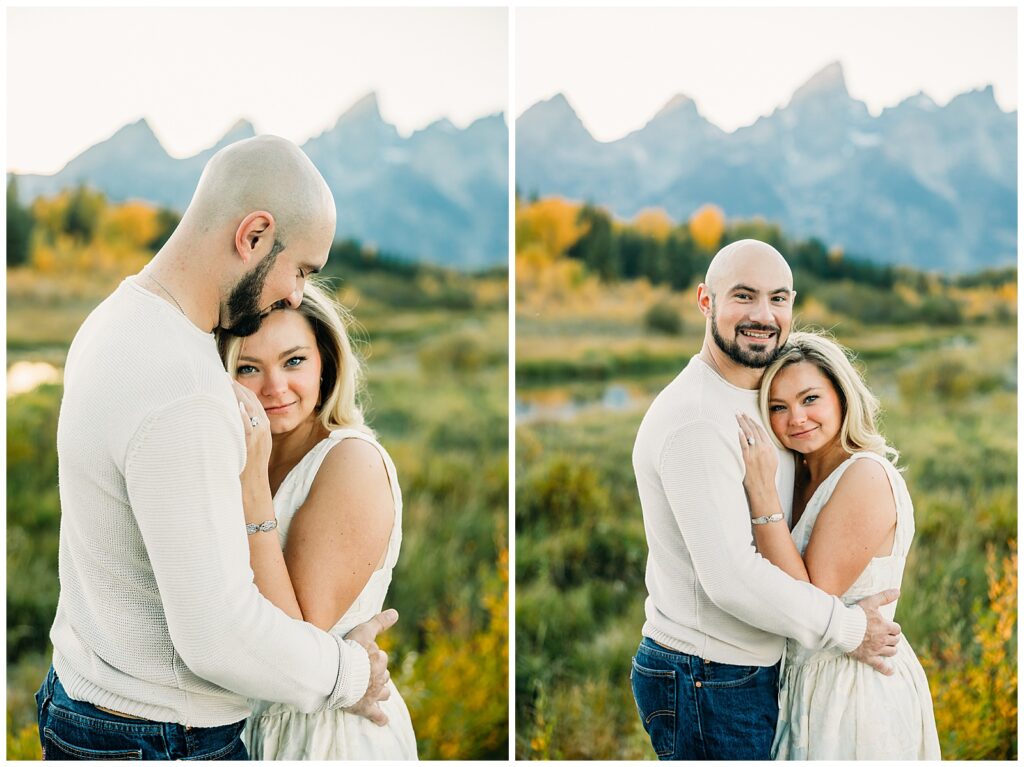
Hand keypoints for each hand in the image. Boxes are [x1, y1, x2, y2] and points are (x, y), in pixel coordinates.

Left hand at [233, 381, 270, 494]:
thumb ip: (245, 432)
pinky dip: (239, 411)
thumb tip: (230, 419)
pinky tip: (230, 402)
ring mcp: (258, 436)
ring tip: (222, 383)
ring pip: (248, 408)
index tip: (229, 379)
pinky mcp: (251, 443)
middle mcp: (264, 429)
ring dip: (235, 394)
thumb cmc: (247, 471)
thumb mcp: (250, 447)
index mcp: (265, 428)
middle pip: (251, 401)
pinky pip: (246, 423)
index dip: (242, 389)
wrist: (254, 490)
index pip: (254, 402)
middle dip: (237, 387)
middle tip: (222, 376)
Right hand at [344, 609, 398, 725]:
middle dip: (376, 674)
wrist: (338, 673)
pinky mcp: (365, 708)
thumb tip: (396, 613)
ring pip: (383, 693)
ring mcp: (373, 694)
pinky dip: (380, 718)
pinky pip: (376, 715)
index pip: (380, 658)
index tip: (361, 656)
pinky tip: (384, 721)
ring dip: (380, 692)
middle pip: (383, 675)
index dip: (371, 657)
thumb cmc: (349, 650)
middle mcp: (380, 678)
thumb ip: (379, 622)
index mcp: (379, 660)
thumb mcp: (364, 631)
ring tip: (373, 691)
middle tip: (363, 673)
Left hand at [736, 412, 778, 497]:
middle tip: (739, 411)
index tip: (747, 415)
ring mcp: (756, 454)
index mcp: (770, 448)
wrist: (763, 488)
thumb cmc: (765, 476)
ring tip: (737, 416)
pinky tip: (738, 430)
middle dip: (746, 419)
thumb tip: (758, 441)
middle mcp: (764, 449)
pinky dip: (741, 437)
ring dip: (742, 424)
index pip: (761, 430)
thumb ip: (766, 450)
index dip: (753, 421)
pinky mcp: (748, 459)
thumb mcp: (771, 460)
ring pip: (749, 435)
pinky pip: (745, 445)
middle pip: (754, 430)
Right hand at [849, 589, 901, 674]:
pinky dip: (887, 669)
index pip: (896, 629)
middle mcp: (883, 639)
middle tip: (886, 635)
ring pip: (891, 652)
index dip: (893, 627)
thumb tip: (898, 591)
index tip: (888, 626)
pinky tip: (891, 670)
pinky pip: (880, 666)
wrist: (841, 627)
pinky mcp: (868, 657)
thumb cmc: (855, 613)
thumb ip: (884, 596)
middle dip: (892, 638)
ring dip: (891, 649)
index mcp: (885, 626)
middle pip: (895, 641)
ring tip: (887, 646)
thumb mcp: (870, 602)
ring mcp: (876, 649)